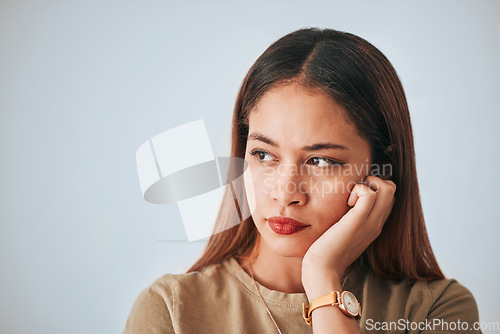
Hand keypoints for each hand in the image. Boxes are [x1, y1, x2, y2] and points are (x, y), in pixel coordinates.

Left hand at [301, 175, 395, 291]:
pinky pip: (369, 194)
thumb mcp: (342, 232)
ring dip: (367, 184)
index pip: (387, 198)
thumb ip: (347, 220)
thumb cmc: (326, 252)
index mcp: (374, 225)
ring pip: (387, 188)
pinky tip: (347, 203)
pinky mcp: (358, 221)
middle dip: (372, 181)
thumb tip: (341, 206)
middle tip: (352, 194)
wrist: (323, 269)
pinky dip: (358, 190)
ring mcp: (370, 222)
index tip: (354, 196)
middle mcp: (376, 223)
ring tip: (351, 198)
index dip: (373, 188)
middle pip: (391, 189)